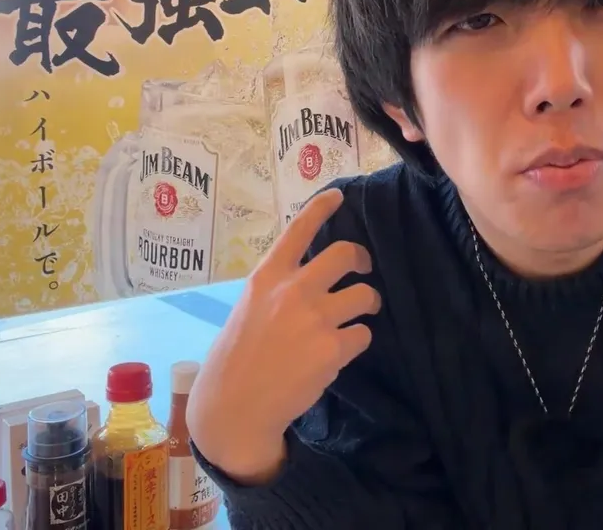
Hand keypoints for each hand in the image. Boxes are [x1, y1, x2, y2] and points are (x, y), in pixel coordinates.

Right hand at [187, 188, 379, 483]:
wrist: (235, 406)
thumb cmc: (236, 358)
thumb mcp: (249, 308)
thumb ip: (277, 289)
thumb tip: (309, 279)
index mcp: (267, 276)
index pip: (298, 229)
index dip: (321, 207)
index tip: (338, 195)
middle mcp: (293, 290)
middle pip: (345, 254)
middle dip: (362, 259)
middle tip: (363, 269)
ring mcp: (315, 318)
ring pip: (364, 295)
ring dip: (367, 303)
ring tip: (359, 315)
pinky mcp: (333, 349)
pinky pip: (363, 334)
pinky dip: (357, 341)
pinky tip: (340, 352)